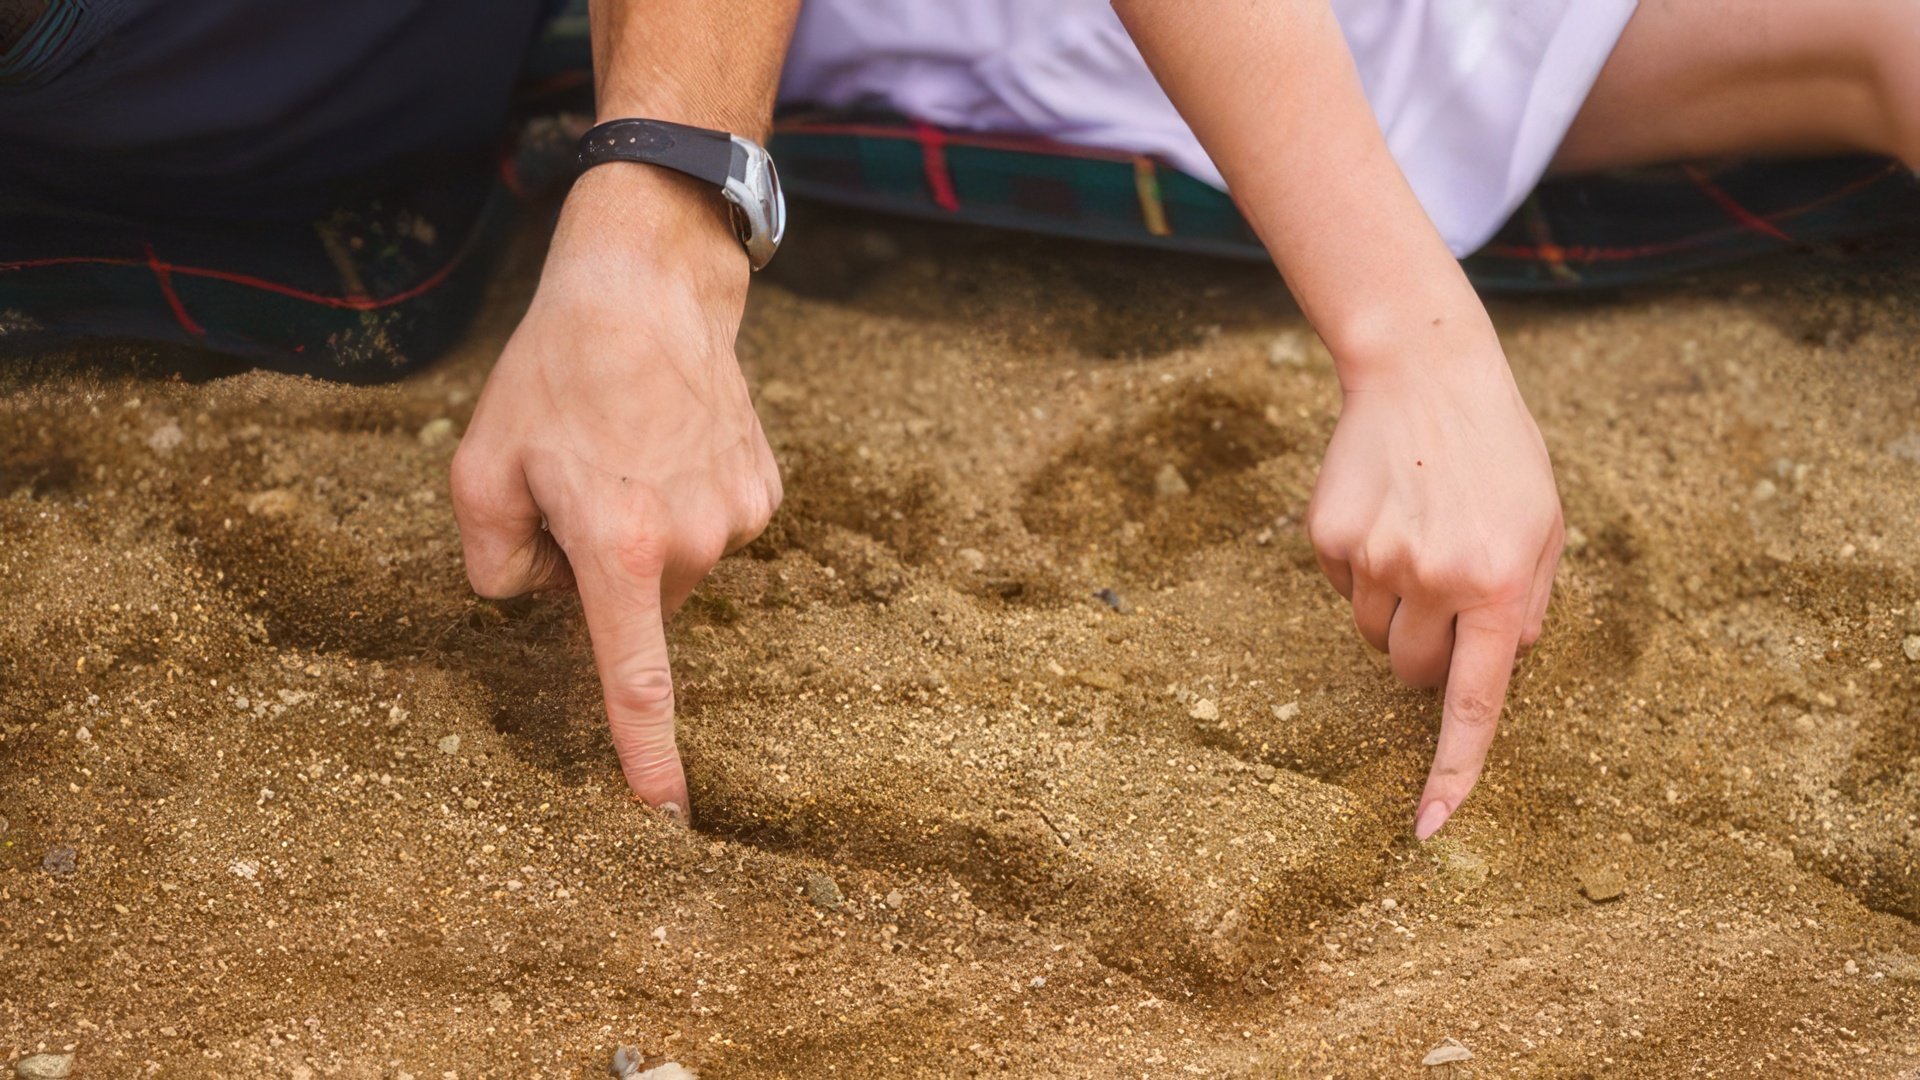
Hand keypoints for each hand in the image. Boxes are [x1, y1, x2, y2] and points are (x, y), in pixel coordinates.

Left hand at [450, 166, 780, 820]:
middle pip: (636, 602)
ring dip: (645, 530)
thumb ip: (489, 559)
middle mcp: (692, 542)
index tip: (665, 816)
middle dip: (600, 567)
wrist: (652, 283)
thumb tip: (533, 596)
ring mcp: (738, 516)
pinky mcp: (764, 488)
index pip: (634, 677)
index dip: (646, 753)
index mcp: (619, 547)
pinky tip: (667, 439)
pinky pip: (714, 525)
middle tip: (573, 481)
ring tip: (624, 445)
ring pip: (678, 564)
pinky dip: (685, 499)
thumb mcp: (479, 463)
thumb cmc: (557, 368)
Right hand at [1306, 325, 1562, 839]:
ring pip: (1373, 634)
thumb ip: (1531, 602)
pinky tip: (1385, 511)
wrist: (1424, 371)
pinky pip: (1342, 587)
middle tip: (1443, 590)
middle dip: (1427, 651)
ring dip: (1394, 607)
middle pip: (1411, 673)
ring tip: (1416, 534)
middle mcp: (1436, 578)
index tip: (1429, 830)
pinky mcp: (1329, 536)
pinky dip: (1361, 565)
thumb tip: (1501, 663)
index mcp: (1501, 584)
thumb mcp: (1546, 523)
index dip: (1453, 771)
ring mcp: (1376, 558)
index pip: (1474, 703)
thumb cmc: (1497, 451)